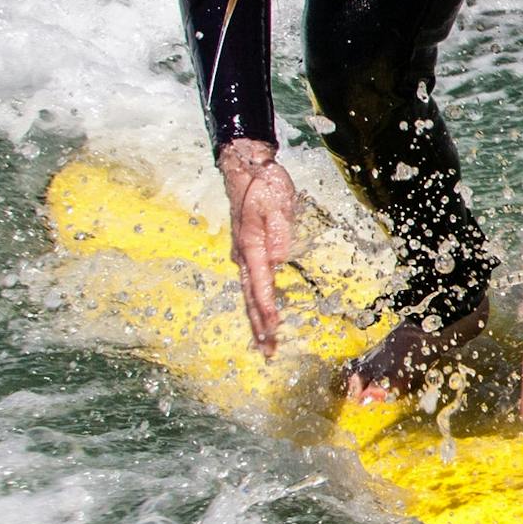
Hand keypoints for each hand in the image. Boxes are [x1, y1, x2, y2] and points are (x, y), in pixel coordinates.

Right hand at [218, 139, 295, 355]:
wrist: (246, 170)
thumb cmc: (264, 185)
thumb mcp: (278, 202)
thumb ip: (279, 231)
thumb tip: (279, 259)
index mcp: (252, 246)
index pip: (261, 285)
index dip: (268, 309)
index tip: (274, 330)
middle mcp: (243, 256)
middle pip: (251, 298)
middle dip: (259, 327)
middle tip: (268, 352)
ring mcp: (242, 256)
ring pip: (248, 295)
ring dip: (256, 321)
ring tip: (264, 345)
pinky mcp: (246, 253)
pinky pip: (250, 285)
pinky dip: (255, 305)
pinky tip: (261, 317)